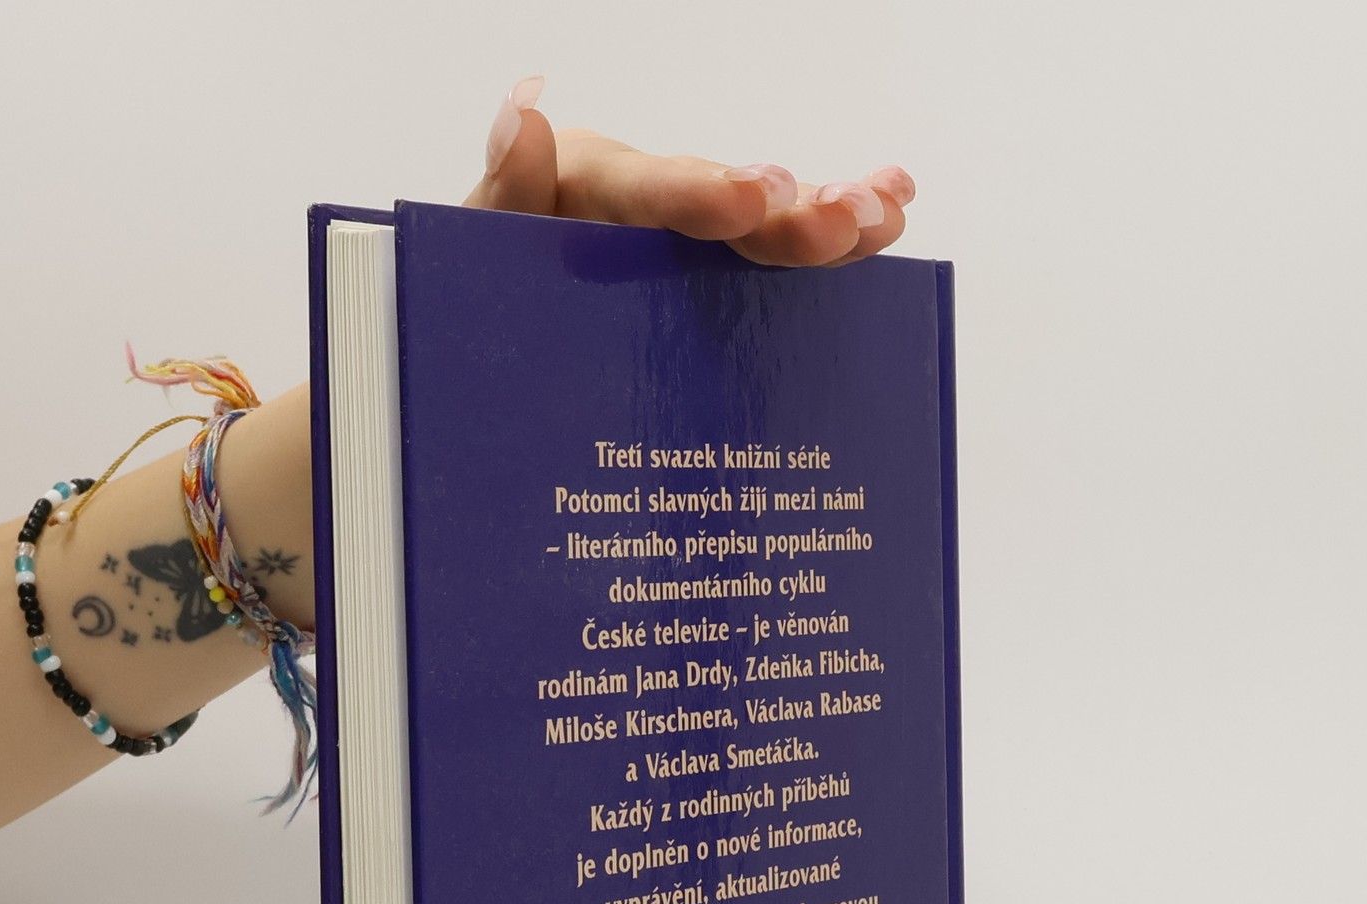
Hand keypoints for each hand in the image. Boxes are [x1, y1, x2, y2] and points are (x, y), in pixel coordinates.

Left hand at [465, 77, 913, 267]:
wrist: (487, 327)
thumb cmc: (480, 276)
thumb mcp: (476, 239)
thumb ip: (503, 188)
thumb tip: (524, 112)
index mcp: (590, 184)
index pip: (651, 192)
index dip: (705, 195)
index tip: (755, 199)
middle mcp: (651, 196)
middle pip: (727, 201)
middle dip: (787, 215)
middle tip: (839, 219)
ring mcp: (687, 235)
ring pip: (763, 225)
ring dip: (826, 221)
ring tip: (884, 217)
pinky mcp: (708, 270)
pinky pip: (771, 254)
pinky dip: (830, 236)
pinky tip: (890, 212)